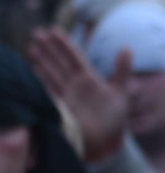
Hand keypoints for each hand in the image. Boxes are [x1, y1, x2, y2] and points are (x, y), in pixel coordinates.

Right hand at [27, 29, 130, 164]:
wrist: (106, 142)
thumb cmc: (114, 118)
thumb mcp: (120, 92)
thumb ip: (121, 71)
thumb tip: (126, 48)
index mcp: (88, 79)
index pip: (74, 57)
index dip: (63, 44)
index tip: (53, 30)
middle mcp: (74, 85)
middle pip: (59, 62)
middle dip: (48, 48)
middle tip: (35, 32)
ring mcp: (65, 96)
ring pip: (50, 74)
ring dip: (40, 61)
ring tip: (30, 47)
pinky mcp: (58, 108)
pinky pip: (46, 92)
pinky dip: (38, 82)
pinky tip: (30, 71)